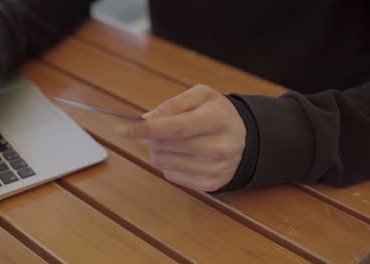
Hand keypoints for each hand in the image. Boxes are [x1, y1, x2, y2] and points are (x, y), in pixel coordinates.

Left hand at [115, 85, 245, 191]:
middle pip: (164, 146)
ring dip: (160, 150)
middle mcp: (219, 146)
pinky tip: (185, 155)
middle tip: (160, 129)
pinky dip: (171, 164)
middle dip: (152, 136)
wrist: (246, 139)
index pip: (174, 127)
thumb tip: (146, 119)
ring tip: (175, 141)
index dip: (145, 129)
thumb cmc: (218, 114)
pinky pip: (171, 176)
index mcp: (217, 119)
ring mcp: (215, 169)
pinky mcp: (210, 184)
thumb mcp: (201, 96)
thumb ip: (173, 105)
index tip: (122, 129)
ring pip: (163, 163)